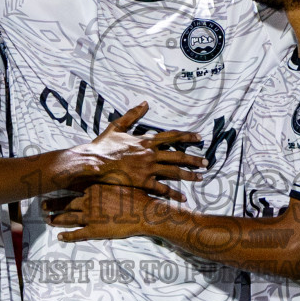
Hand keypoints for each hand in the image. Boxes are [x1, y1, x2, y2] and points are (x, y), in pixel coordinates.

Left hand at [49, 184, 159, 241]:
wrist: (144, 212)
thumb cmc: (136, 196)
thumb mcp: (121, 181)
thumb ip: (108, 179)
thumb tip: (103, 172)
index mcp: (94, 188)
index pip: (72, 186)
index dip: (61, 187)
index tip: (52, 186)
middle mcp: (88, 201)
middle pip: (66, 202)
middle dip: (53, 204)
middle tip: (42, 205)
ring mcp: (90, 216)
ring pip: (68, 218)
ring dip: (56, 219)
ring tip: (47, 220)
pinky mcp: (95, 230)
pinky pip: (77, 234)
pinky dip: (67, 236)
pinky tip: (60, 237)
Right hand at [71, 101, 205, 200]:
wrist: (93, 162)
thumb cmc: (103, 146)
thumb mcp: (117, 126)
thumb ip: (133, 115)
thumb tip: (145, 103)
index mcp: (146, 140)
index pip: (172, 136)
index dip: (187, 136)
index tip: (199, 137)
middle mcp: (150, 153)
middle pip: (178, 155)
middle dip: (194, 158)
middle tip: (206, 162)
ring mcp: (147, 168)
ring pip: (174, 171)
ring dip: (189, 175)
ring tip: (200, 178)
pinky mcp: (142, 182)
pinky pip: (162, 189)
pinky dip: (173, 194)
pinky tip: (183, 197)